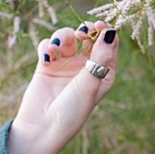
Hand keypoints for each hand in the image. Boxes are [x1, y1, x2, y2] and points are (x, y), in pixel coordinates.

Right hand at [7, 20, 119, 153]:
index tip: (99, 26)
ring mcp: (66, 65)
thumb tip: (112, 32)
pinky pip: (48, 45)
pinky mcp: (47, 65)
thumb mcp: (90, 84)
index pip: (109, 44)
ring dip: (62, 36)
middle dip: (84, 29)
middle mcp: (87, 67)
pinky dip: (47, 46)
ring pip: (67, 37)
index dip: (106, 31)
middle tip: (80, 33)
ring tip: (56, 47)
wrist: (42, 128)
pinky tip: (46, 58)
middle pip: (89, 36)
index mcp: (104, 73)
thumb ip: (100, 57)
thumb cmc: (72, 110)